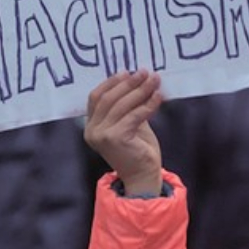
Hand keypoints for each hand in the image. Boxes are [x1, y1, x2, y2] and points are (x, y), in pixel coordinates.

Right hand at [84, 70, 163, 195]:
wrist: (143, 176)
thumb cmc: (137, 151)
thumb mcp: (130, 123)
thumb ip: (128, 106)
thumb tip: (138, 80)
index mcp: (91, 126)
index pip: (97, 97)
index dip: (112, 82)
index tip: (128, 72)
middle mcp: (92, 131)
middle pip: (109, 98)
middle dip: (129, 83)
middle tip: (145, 72)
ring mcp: (101, 135)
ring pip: (121, 105)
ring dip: (140, 90)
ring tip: (154, 80)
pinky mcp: (115, 138)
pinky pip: (134, 115)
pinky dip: (147, 104)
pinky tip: (158, 97)